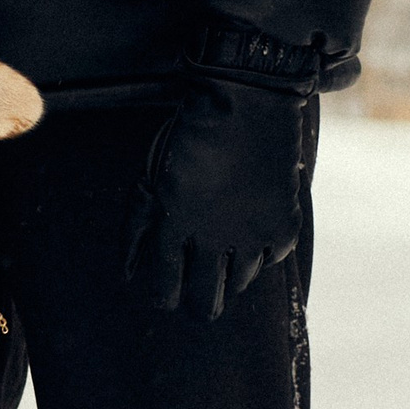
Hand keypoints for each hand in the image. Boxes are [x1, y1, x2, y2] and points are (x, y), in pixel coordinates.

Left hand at [125, 39, 319, 318]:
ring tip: (223, 265)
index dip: (163, 298)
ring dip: (228, 278)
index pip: (165, 286)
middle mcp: (215, 238)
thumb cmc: (190, 136)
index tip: (165, 298)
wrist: (246, 103)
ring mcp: (253, 234)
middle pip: (205, 299)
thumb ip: (137, 225)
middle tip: (197, 303)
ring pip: (239, 282)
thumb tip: (125, 272)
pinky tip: (251, 239)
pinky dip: (261, 254)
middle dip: (197, 306)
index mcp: (175, 225)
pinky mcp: (283, 224)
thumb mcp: (151, 176)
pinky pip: (272, 259)